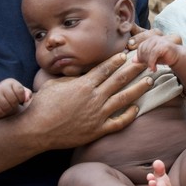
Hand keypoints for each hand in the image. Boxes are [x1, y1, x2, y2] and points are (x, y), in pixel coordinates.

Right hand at [0, 78, 31, 120]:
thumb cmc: (13, 100)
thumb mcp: (22, 95)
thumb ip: (27, 94)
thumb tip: (27, 99)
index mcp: (10, 82)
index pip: (20, 91)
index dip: (21, 98)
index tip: (19, 100)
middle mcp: (1, 85)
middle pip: (13, 100)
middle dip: (14, 105)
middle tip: (12, 105)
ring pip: (6, 106)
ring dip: (9, 109)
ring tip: (7, 107)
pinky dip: (2, 113)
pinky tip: (1, 110)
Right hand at [18, 52, 151, 150]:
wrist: (36, 130)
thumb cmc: (42, 105)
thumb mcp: (54, 84)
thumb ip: (71, 77)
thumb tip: (81, 71)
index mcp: (83, 85)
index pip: (105, 69)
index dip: (117, 61)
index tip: (127, 55)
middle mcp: (94, 97)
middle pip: (119, 80)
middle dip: (134, 69)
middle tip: (146, 61)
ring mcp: (97, 114)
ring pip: (124, 99)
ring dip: (138, 89)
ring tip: (149, 81)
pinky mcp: (97, 130)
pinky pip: (118, 122)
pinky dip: (129, 115)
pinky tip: (136, 109)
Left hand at [129, 25, 185, 71]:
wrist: (177, 56)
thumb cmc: (164, 56)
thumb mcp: (151, 58)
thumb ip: (142, 58)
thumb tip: (133, 61)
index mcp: (149, 39)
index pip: (140, 47)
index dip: (140, 57)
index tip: (143, 64)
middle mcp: (153, 38)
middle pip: (143, 50)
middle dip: (144, 60)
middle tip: (149, 67)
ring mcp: (159, 40)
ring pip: (147, 52)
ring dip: (148, 63)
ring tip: (152, 68)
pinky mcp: (164, 45)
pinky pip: (153, 54)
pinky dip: (152, 63)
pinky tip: (154, 68)